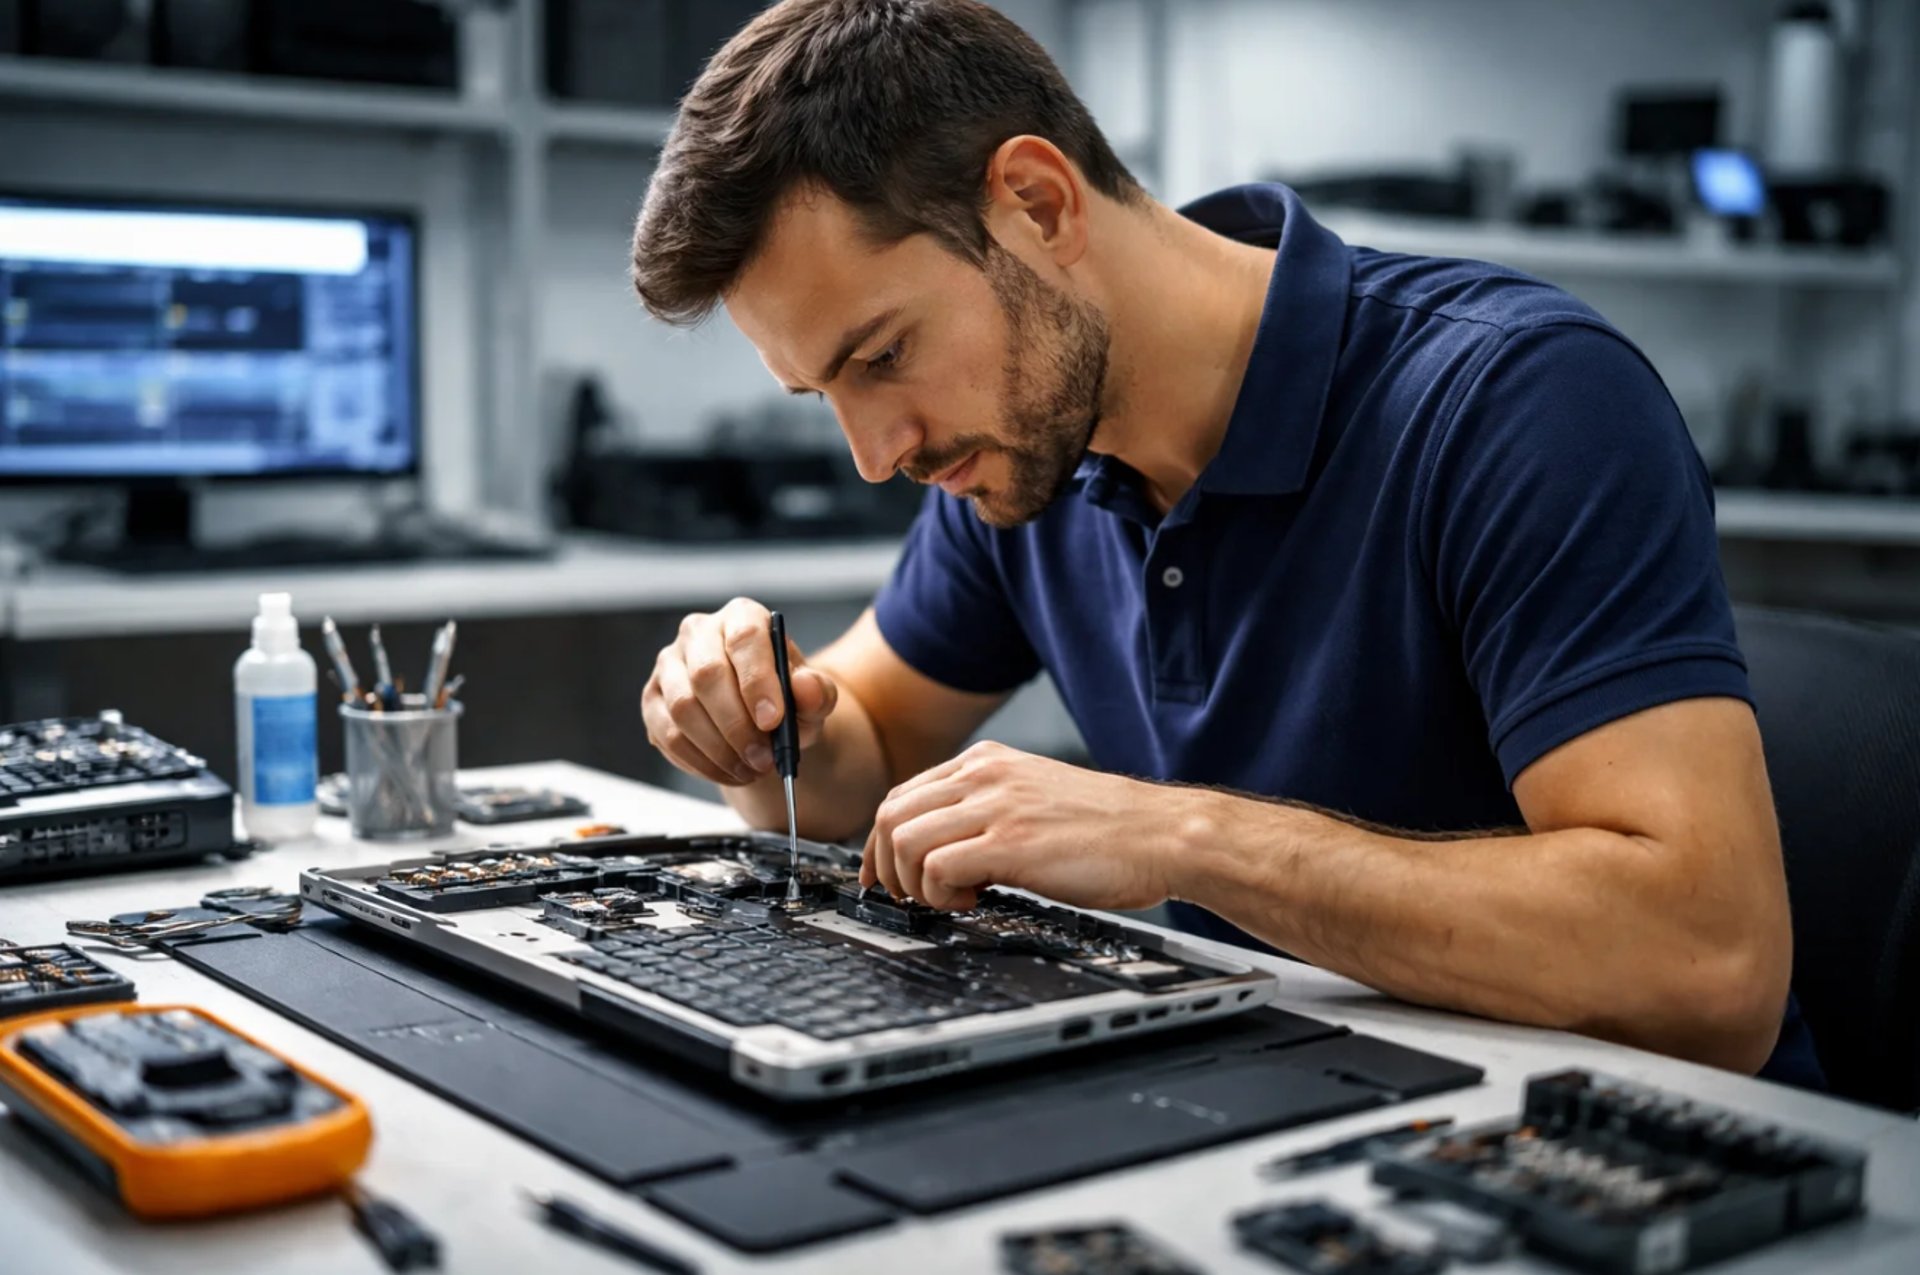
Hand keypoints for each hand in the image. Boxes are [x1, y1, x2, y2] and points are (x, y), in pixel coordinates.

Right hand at [642, 597, 838, 786]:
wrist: (762, 716)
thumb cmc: (785, 697)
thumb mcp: (813, 696)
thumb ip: (817, 692)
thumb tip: (807, 689)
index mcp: (741, 616)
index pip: (744, 638)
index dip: (757, 681)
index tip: (773, 721)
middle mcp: (698, 633)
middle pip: (706, 675)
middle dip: (737, 726)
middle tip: (763, 758)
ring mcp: (668, 665)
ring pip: (682, 708)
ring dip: (719, 749)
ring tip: (750, 769)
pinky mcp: (652, 700)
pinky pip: (667, 735)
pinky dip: (700, 762)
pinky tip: (727, 771)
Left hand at [862, 741, 1189, 911]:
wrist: (1164, 835)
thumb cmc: (1112, 830)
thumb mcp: (1036, 800)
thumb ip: (989, 811)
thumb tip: (946, 851)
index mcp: (989, 762)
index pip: (903, 794)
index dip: (883, 843)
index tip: (884, 876)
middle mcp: (985, 775)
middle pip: (890, 814)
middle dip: (887, 866)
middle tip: (911, 897)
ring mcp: (996, 805)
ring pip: (904, 839)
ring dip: (913, 882)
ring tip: (949, 899)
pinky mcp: (1009, 842)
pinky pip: (935, 866)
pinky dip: (939, 893)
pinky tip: (971, 900)